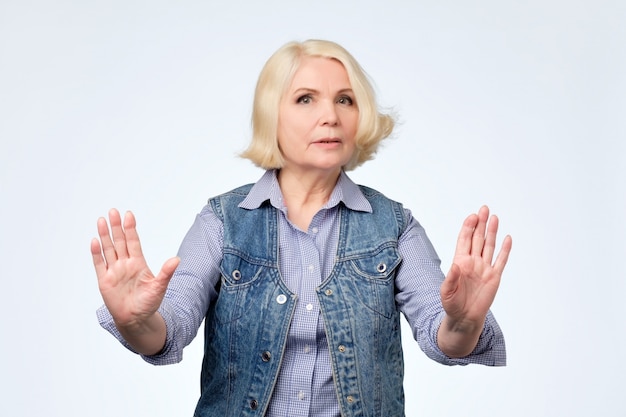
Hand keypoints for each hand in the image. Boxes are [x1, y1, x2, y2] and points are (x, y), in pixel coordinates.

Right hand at [91, 209, 179, 333]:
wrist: (136, 319)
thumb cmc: (148, 303)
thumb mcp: (159, 287)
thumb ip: (166, 272)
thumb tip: (176, 259)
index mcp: (138, 263)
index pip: (133, 242)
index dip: (130, 228)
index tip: (129, 215)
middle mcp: (125, 264)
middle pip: (119, 241)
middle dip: (116, 226)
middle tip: (113, 211)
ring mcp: (114, 271)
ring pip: (108, 249)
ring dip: (105, 235)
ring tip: (102, 220)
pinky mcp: (105, 281)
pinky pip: (99, 264)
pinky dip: (96, 253)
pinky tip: (94, 241)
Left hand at [437, 206, 511, 355]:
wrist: (464, 318)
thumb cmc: (452, 304)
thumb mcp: (446, 292)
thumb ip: (450, 278)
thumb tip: (455, 265)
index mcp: (460, 262)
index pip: (464, 240)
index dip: (468, 227)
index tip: (472, 216)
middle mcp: (473, 262)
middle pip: (478, 238)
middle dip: (481, 223)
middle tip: (484, 209)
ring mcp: (484, 268)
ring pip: (489, 246)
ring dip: (492, 232)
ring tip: (495, 217)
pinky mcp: (494, 277)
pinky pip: (501, 261)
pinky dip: (505, 250)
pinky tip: (507, 238)